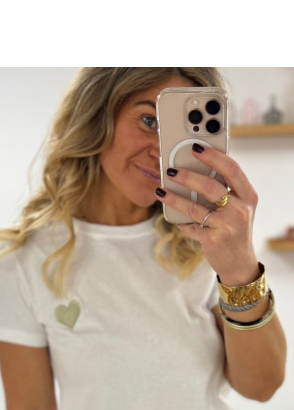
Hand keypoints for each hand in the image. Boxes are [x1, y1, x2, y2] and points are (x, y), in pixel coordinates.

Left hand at [157, 144, 259, 285]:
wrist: (239, 262)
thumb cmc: (235, 229)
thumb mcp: (238, 207)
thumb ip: (225, 190)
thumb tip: (196, 169)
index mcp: (248, 196)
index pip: (232, 169)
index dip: (214, 156)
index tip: (196, 147)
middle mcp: (240, 210)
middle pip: (211, 186)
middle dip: (188, 176)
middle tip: (171, 170)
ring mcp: (228, 226)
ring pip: (195, 207)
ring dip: (174, 198)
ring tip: (161, 191)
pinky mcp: (214, 240)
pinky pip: (190, 227)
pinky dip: (180, 222)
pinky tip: (172, 218)